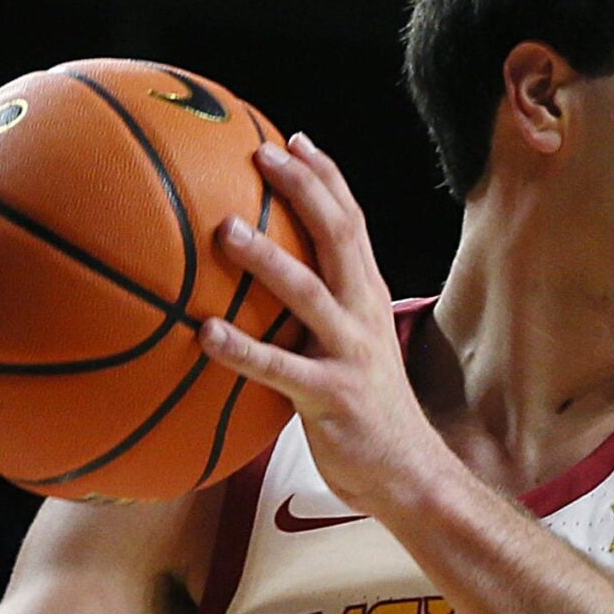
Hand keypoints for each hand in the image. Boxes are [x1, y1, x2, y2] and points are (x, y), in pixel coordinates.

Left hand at [197, 134, 431, 512]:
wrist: (408, 474)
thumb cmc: (368, 414)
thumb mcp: (352, 350)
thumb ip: (317, 317)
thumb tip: (263, 291)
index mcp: (369, 299)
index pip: (352, 224)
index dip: (326, 178)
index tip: (295, 139)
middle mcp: (364, 316)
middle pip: (339, 236)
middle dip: (303, 190)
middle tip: (261, 154)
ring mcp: (350, 354)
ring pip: (309, 293)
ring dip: (266, 259)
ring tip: (225, 228)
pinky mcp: (332, 397)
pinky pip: (279, 368)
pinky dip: (242, 349)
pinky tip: (204, 334)